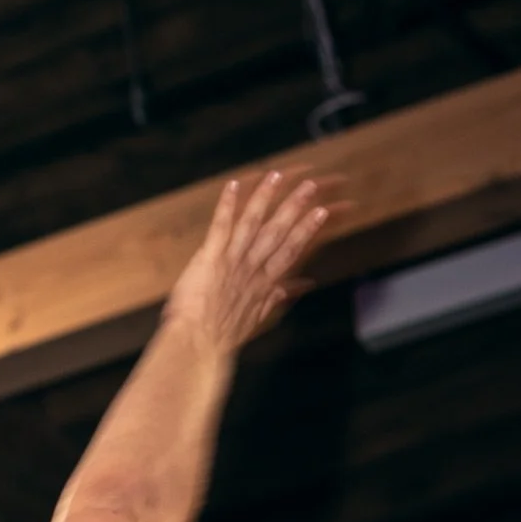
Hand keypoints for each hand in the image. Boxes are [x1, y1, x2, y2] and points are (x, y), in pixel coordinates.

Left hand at [164, 170, 332, 353]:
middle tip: (311, 185)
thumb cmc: (221, 337)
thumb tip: (299, 286)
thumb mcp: (255, 320)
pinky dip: (227, 206)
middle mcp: (251, 268)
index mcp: (264, 283)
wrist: (197, 346)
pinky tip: (233, 185)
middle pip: (277, 233)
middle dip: (294, 208)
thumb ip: (276, 298)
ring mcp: (231, 261)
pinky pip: (220, 227)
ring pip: (252, 224)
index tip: (322, 212)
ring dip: (265, 198)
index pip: (290, 251)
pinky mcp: (210, 259)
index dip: (307, 230)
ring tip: (277, 175)